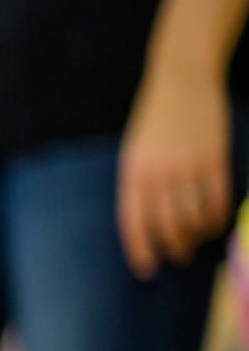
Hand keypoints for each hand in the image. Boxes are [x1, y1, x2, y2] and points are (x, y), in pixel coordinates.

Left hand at [118, 69, 235, 278]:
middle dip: (174, 247)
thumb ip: (140, 186)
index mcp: (132, 172)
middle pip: (167, 225)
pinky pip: (218, 200)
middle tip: (179, 257)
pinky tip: (215, 222)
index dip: (140, 249)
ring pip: (195, 217)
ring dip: (198, 235)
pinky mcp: (214, 158)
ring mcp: (188, 166)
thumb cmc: (155, 122)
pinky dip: (218, 218)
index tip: (146, 269)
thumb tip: (149, 225)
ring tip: (198, 237)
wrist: (182, 81)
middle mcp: (158, 173)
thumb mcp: (135, 153)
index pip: (133, 222)